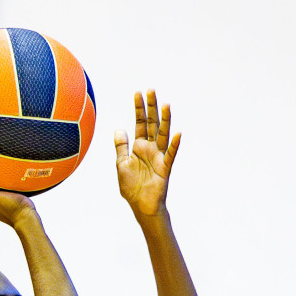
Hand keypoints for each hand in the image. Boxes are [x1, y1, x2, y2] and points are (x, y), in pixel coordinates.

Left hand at [115, 90, 179, 218]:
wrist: (140, 205)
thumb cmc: (131, 186)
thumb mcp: (121, 164)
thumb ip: (121, 147)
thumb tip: (119, 128)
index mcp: (139, 146)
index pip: (140, 123)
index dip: (139, 109)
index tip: (137, 93)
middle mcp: (150, 148)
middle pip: (152, 124)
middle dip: (152, 108)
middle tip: (151, 90)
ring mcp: (159, 156)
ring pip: (163, 135)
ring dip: (165, 120)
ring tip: (166, 105)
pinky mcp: (165, 167)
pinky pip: (170, 154)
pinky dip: (174, 144)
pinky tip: (177, 133)